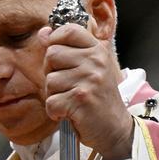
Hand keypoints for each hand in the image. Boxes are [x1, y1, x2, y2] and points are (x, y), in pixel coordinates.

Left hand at [38, 24, 133, 159]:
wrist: (115, 129)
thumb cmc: (97, 97)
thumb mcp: (87, 67)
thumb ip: (65, 48)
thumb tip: (43, 32)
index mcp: (97, 50)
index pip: (69, 30)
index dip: (55, 40)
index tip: (59, 57)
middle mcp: (95, 62)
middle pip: (52, 54)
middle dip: (52, 72)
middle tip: (67, 85)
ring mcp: (89, 80)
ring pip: (49, 80)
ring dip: (54, 94)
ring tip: (71, 100)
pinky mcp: (81, 100)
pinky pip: (51, 101)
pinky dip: (55, 111)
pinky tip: (69, 113)